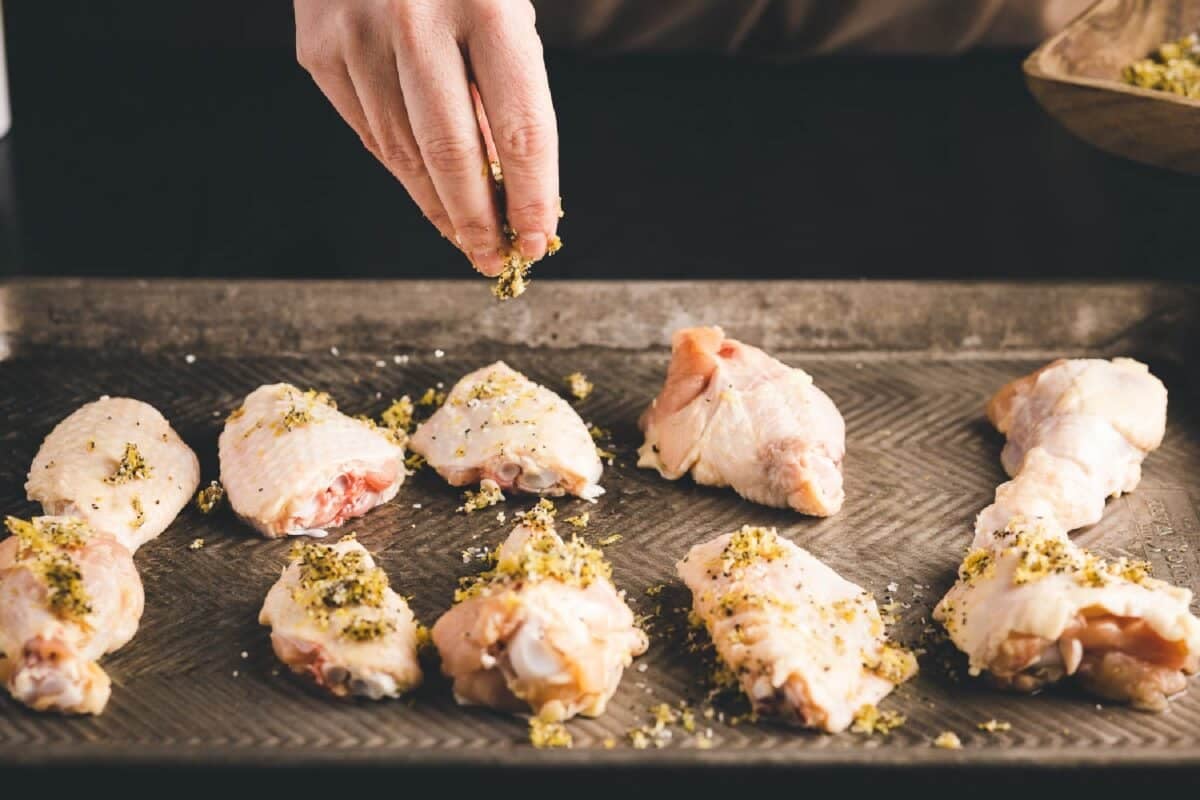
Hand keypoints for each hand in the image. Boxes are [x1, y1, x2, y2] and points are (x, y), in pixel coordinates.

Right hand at [294, 0, 559, 275]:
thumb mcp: (503, 5)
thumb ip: (509, 87)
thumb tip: (512, 186)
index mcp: (487, 2)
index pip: (520, 128)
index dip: (531, 196)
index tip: (538, 239)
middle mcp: (415, 18)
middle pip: (451, 154)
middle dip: (477, 220)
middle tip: (494, 259)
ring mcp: (357, 32)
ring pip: (401, 153)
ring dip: (437, 206)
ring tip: (464, 235)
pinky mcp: (317, 46)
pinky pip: (366, 130)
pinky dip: (399, 168)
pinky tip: (425, 190)